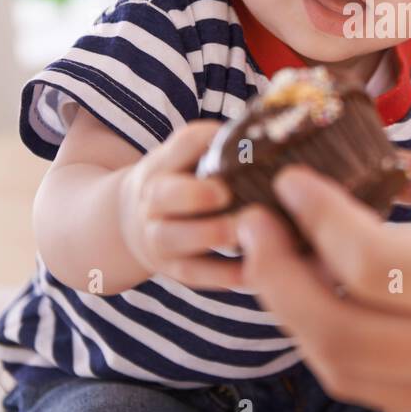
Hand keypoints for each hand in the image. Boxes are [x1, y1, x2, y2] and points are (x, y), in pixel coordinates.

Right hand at [117, 121, 244, 289]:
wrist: (136, 223)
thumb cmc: (184, 182)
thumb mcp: (188, 158)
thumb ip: (222, 147)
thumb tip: (274, 136)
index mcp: (165, 163)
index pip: (182, 145)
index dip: (205, 142)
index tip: (237, 145)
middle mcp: (154, 199)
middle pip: (164, 194)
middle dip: (194, 194)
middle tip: (225, 193)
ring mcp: (158, 236)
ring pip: (172, 237)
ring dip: (207, 234)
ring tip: (242, 231)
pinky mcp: (173, 268)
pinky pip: (194, 274)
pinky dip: (222, 274)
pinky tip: (252, 271)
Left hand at [235, 148, 410, 411]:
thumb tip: (402, 161)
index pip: (369, 258)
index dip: (314, 217)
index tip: (290, 181)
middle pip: (334, 329)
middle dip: (276, 276)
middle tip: (258, 223)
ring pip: (344, 370)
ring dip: (294, 316)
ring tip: (281, 261)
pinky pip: (376, 388)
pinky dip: (332, 347)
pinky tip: (331, 304)